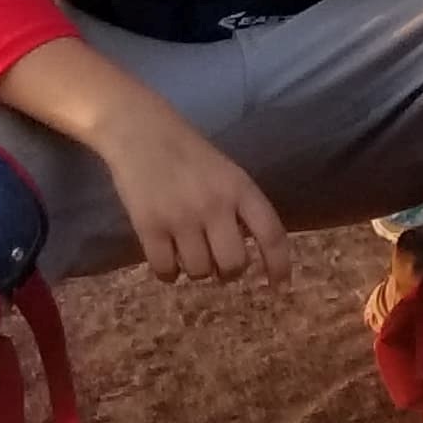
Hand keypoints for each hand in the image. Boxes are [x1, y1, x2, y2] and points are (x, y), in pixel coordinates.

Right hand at [95, 101, 289, 285]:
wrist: (142, 133)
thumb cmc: (190, 154)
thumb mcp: (229, 174)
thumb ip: (241, 208)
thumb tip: (252, 250)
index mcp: (242, 189)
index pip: (272, 234)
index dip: (279, 265)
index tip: (280, 288)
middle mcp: (216, 205)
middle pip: (234, 263)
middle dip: (229, 272)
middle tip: (220, 266)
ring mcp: (181, 218)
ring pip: (199, 271)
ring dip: (197, 270)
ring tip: (189, 253)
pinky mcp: (149, 227)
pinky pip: (166, 270)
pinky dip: (169, 274)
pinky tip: (168, 261)